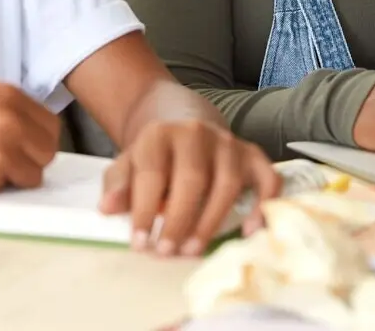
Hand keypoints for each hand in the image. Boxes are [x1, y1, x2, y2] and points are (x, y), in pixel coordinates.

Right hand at [0, 82, 61, 195]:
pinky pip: (17, 187)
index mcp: (5, 93)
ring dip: (16, 177)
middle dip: (31, 159)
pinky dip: (0, 189)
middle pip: (50, 146)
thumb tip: (28, 139)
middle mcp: (11, 112)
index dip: (32, 141)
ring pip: (38, 170)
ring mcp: (6, 139)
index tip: (14, 149)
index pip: (47, 123)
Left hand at [98, 120, 280, 257]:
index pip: (153, 174)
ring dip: (211, 221)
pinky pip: (267, 178)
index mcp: (160, 134)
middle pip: (192, 179)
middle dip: (179, 220)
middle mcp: (197, 133)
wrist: (182, 123)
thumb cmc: (155, 155)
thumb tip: (107, 208)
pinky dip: (263, 204)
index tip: (139, 244)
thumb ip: (118, 184)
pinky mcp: (252, 155)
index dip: (145, 211)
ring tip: (193, 251)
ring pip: (227, 183)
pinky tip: (250, 231)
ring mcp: (228, 143)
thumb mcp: (128, 163)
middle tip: (167, 252)